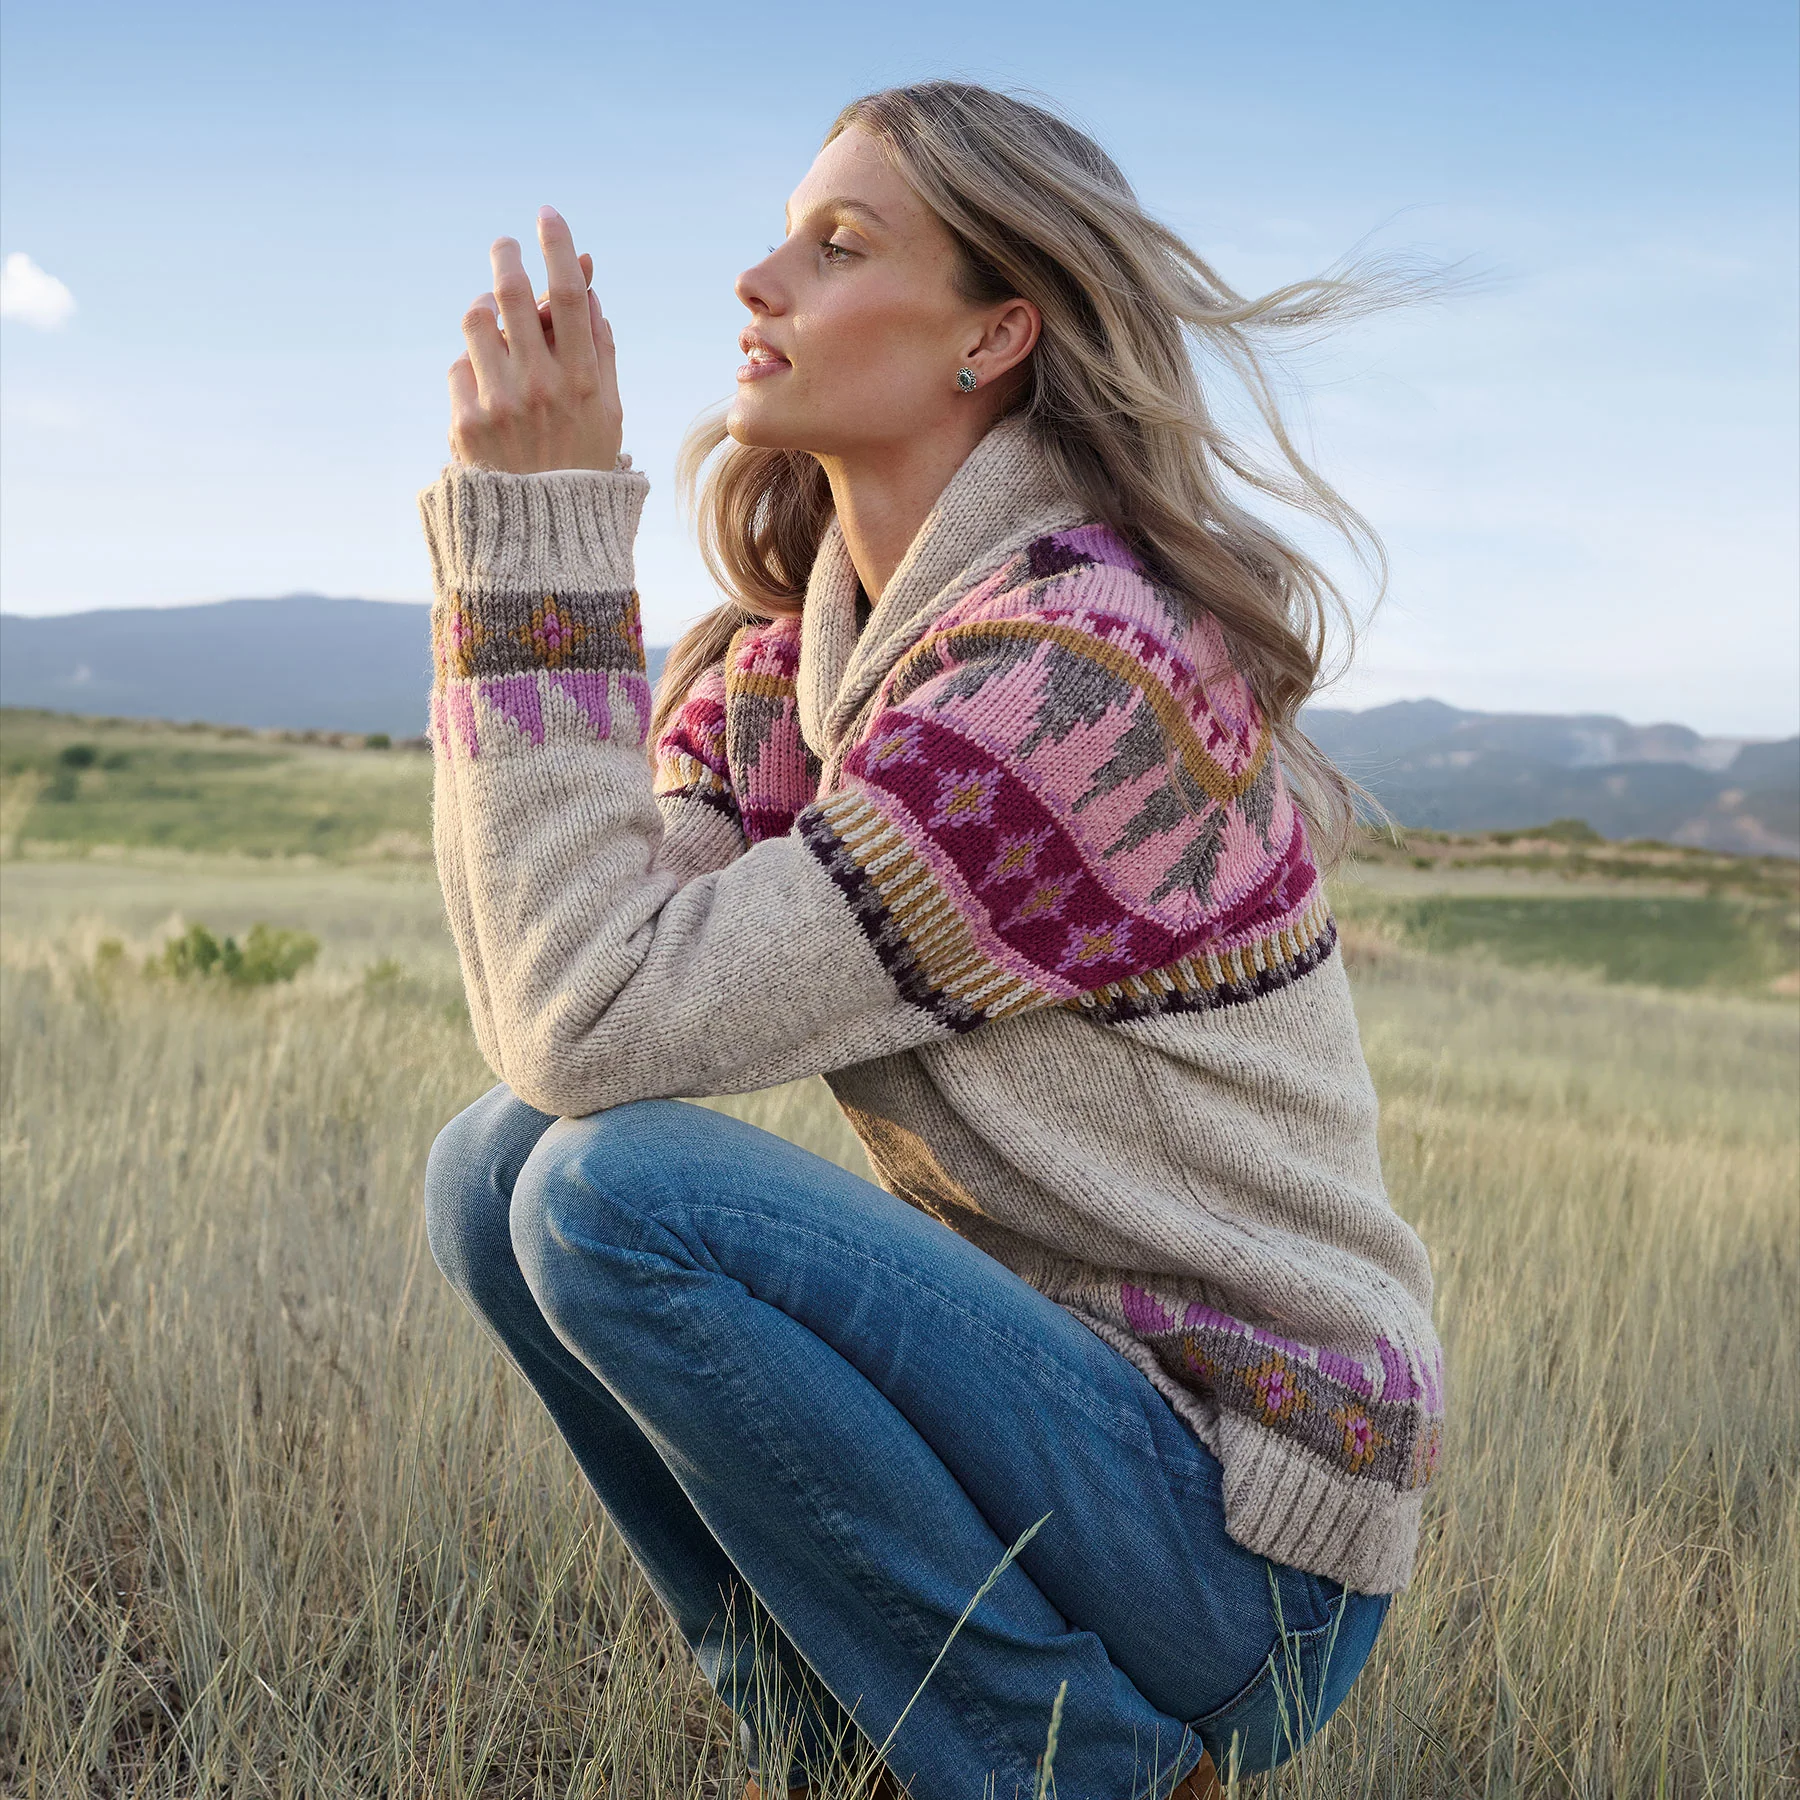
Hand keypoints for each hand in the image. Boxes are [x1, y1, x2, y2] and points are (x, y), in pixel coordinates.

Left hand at [448, 207, 623, 473]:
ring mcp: (500, 404)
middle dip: (507, 259)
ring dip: (484, 307)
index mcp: (583, 382)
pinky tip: (486, 386)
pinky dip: (472, 366)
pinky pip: (459, 366)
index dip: (558, 248)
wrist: (542, 534)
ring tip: (493, 314)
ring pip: (477, 322)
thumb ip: (600, 350)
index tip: (547, 216)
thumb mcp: (609, 413)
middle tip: (505, 246)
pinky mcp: (465, 422)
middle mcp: (541, 388)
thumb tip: (588, 291)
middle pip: (515, 295)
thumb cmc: (581, 466)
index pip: (570, 296)